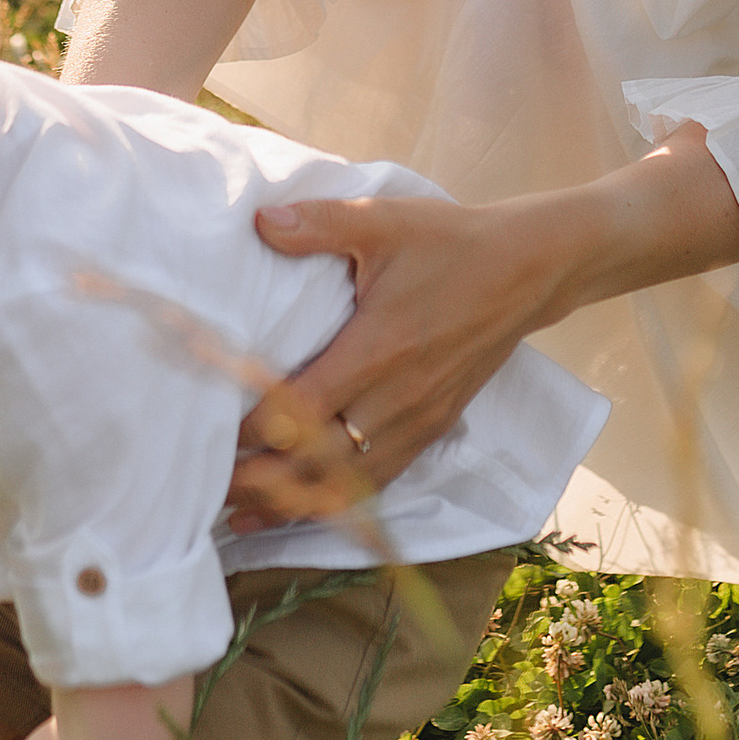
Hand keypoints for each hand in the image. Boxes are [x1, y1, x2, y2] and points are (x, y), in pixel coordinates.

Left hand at [226, 135, 738, 533]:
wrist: (530, 270)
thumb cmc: (451, 243)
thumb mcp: (385, 223)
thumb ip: (319, 224)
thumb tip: (260, 221)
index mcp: (378, 348)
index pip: (303, 406)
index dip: (254, 430)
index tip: (208, 437)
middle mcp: (397, 396)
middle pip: (320, 460)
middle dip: (263, 481)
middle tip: (208, 493)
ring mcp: (419, 417)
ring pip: (351, 481)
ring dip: (295, 502)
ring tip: (243, 518)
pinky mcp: (435, 425)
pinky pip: (383, 478)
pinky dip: (343, 500)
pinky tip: (311, 510)